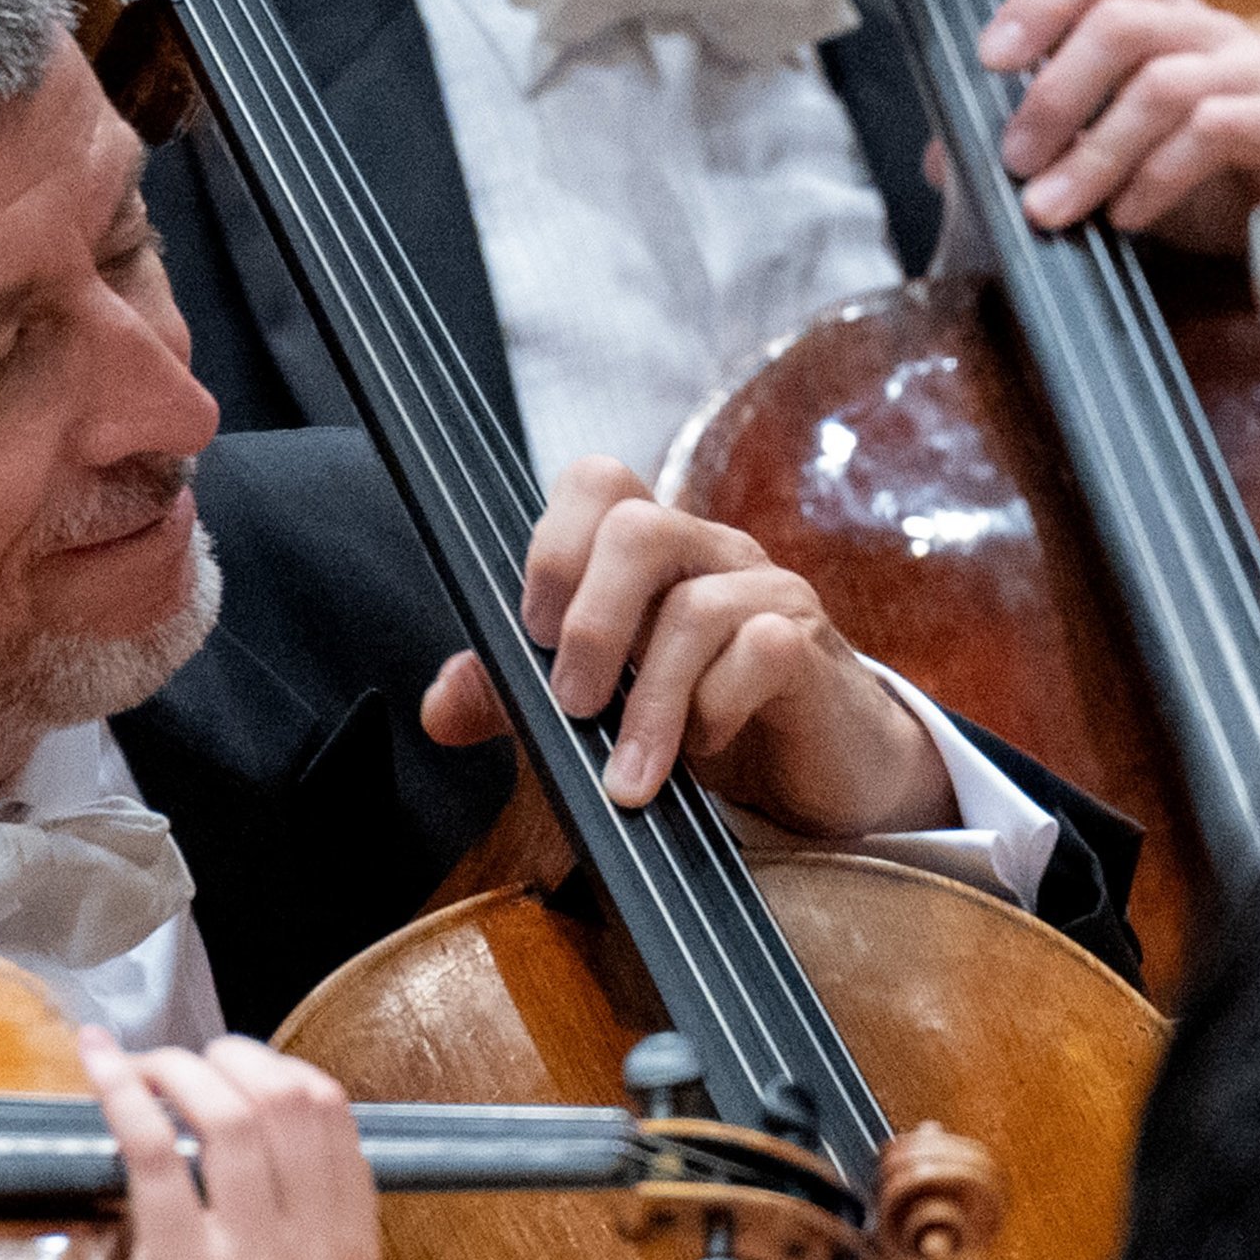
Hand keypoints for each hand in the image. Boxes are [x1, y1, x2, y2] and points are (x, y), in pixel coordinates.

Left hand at [19, 1041, 380, 1259]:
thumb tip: (236, 1133)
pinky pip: (157, 1148)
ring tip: (136, 1067)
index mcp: (355, 1254)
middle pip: (290, 1096)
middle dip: (228, 1055)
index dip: (275, 1069)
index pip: (335, 1115)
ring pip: (230, 1110)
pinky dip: (123, 1091)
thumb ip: (293, 1233)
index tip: (227, 1065)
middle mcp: (319, 1250)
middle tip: (177, 1060)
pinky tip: (98, 1068)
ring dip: (175, 1067)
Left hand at [418, 459, 955, 835]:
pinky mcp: (811, 647)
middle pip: (639, 526)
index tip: (533, 636)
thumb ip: (519, 698)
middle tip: (574, 706)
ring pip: (695, 608)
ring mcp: (769, 591)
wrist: (819, 775)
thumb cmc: (706, 722)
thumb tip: (440, 707)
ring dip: (648, 706)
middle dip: (591, 625)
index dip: (552, 546)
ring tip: (630, 778)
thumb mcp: (601, 708)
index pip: (598, 481)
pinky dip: (716, 711)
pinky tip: (706, 751)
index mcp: (655, 550)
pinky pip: (760, 651)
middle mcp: (712, 551)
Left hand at [977, 0, 1259, 340]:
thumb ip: (1043, 152)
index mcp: (1171, 22)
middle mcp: (1216, 32)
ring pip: (1162, 83)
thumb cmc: (1227, 193)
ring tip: (1054, 209)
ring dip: (1093, 152)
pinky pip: (1217, 130)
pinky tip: (1129, 217)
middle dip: (1053, 91)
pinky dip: (1158, 176)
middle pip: (1122, 19)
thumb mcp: (1119, 167)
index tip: (988, 59)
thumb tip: (944, 158)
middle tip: (1014, 160)